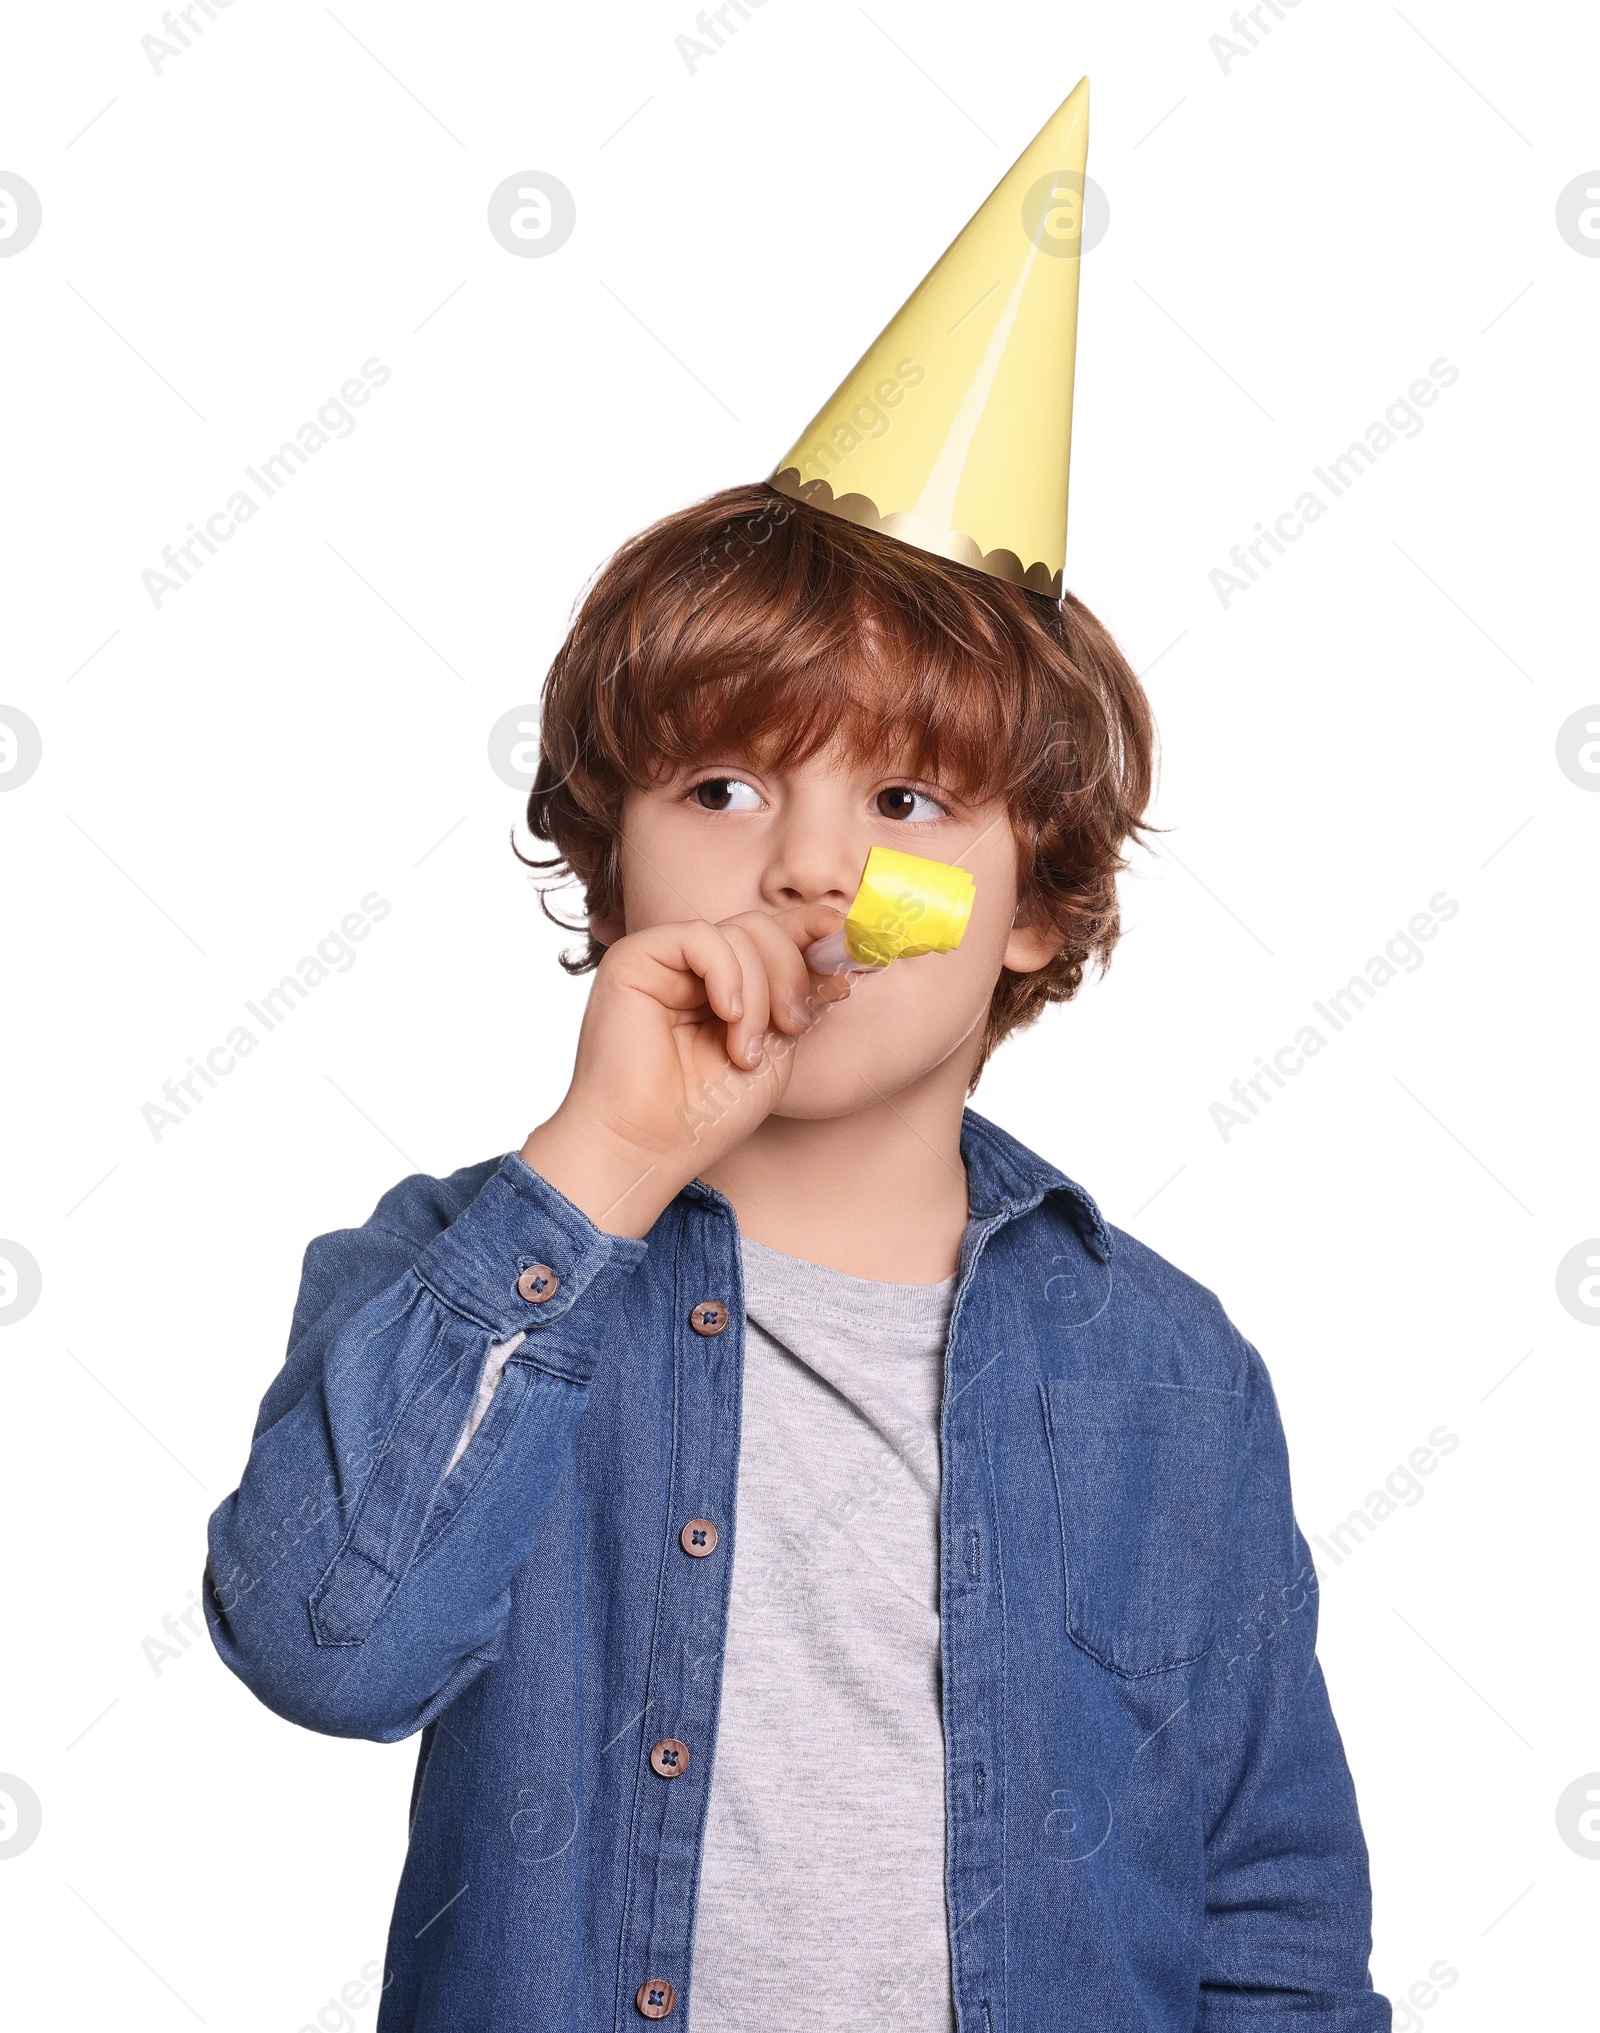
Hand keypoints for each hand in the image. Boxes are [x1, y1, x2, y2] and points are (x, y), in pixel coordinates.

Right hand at [520, 901, 849, 1236]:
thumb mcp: (776, 1049)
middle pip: (763, 929)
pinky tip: (728, 1015)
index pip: (775, 937)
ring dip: (760, 994)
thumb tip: (835, 936)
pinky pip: (701, 936)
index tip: (846, 938)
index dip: (812, 931)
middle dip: (791, 974)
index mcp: (728, 987)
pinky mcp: (635, 958)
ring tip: (746, 1051)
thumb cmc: (705, 1113)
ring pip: (739, 933)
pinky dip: (727, 973)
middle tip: (792, 1026)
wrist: (648, 1146)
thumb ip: (796, 995)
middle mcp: (696, 969)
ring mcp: (665, 960)